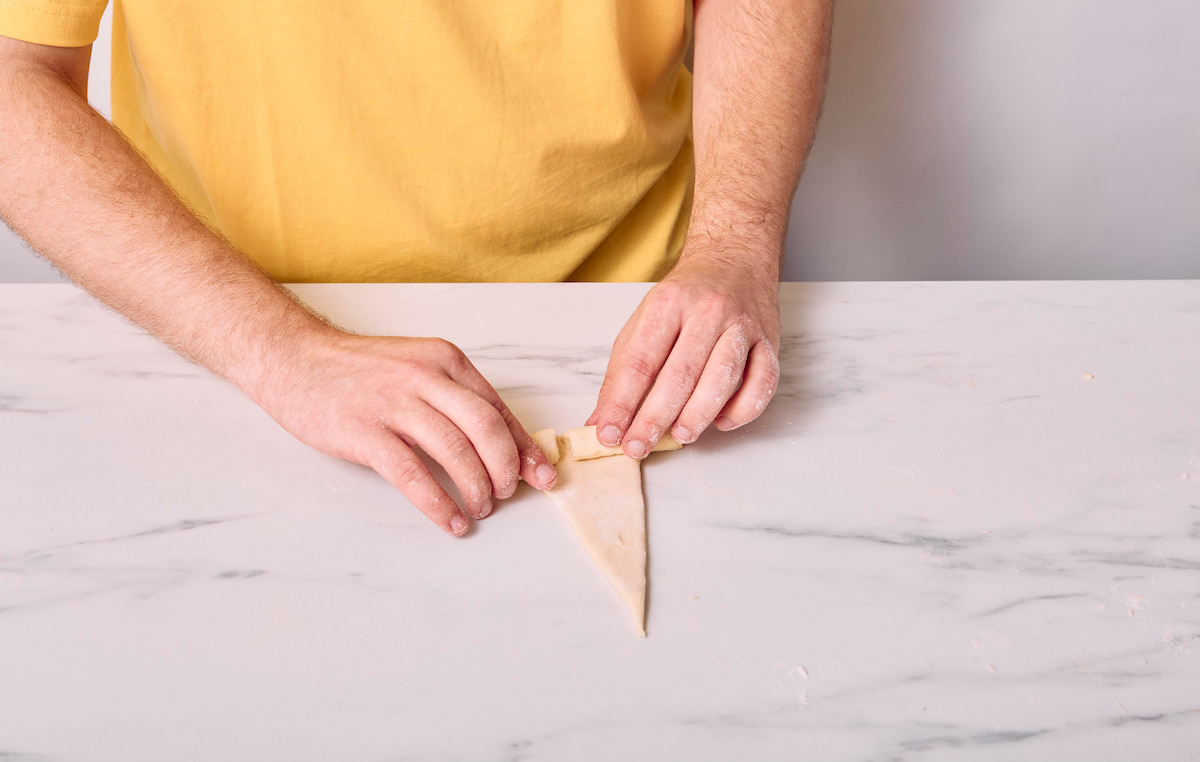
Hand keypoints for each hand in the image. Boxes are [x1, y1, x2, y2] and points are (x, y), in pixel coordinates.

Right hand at [248, 329, 557, 535]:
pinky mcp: (365, 432)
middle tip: (504, 495)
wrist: (294, 359)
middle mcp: (425, 377)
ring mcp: (394, 404)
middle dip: (505, 470)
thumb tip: (504, 444)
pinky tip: (450, 520)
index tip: (541, 476)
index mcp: (445, 360)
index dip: (523, 447)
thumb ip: (457, 400)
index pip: (498, 408)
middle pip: (486, 429)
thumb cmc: (360, 371)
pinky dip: (439, 504)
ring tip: (478, 510)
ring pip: (455, 452)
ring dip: (475, 489)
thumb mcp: (417, 370)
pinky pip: (414, 475)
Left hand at [587, 246, 780, 456]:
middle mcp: (707, 312)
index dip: (622, 402)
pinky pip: (763, 382)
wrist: (734, 260)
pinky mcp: (769, 342)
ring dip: (699, 414)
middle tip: (637, 447)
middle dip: (655, 417)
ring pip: (722, 378)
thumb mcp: (644, 322)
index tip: (609, 433)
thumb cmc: (685, 298)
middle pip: (680, 374)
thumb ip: (621, 372)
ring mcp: (741, 326)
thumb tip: (601, 421)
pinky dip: (743, 409)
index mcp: (668, 304)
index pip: (640, 361)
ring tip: (680, 437)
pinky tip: (722, 422)